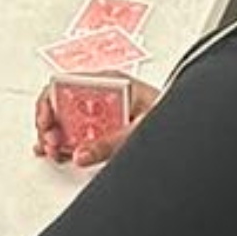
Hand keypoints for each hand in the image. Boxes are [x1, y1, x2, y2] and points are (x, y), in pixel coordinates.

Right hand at [35, 77, 161, 166]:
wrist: (189, 122)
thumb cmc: (170, 113)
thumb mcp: (138, 129)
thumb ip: (110, 143)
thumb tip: (81, 153)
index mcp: (110, 82)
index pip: (67, 83)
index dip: (50, 102)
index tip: (47, 122)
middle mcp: (102, 93)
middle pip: (61, 102)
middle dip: (49, 124)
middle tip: (52, 143)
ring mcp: (101, 110)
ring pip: (65, 119)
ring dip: (54, 136)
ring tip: (54, 151)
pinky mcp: (104, 126)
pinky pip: (76, 132)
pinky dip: (64, 143)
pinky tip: (57, 152)